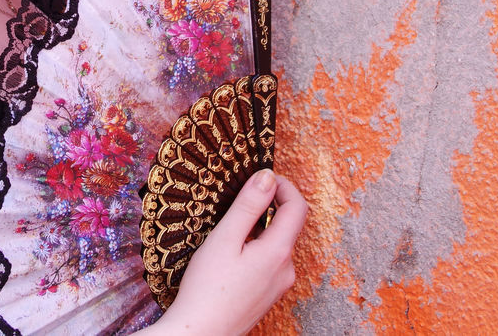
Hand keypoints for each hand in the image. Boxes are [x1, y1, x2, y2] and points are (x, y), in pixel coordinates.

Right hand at [144, 169, 307, 334]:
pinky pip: (269, 262)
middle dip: (268, 206)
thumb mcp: (225, 238)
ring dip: (259, 228)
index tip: (260, 177)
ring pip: (276, 244)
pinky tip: (229, 255)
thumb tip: (268, 176)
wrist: (199, 334)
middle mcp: (286, 270)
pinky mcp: (267, 295)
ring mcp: (278, 285)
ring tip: (228, 229)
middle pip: (287, 225)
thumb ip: (248, 205)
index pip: (298, 207)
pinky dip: (255, 248)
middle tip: (238, 198)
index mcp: (279, 252)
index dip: (283, 185)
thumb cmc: (207, 289)